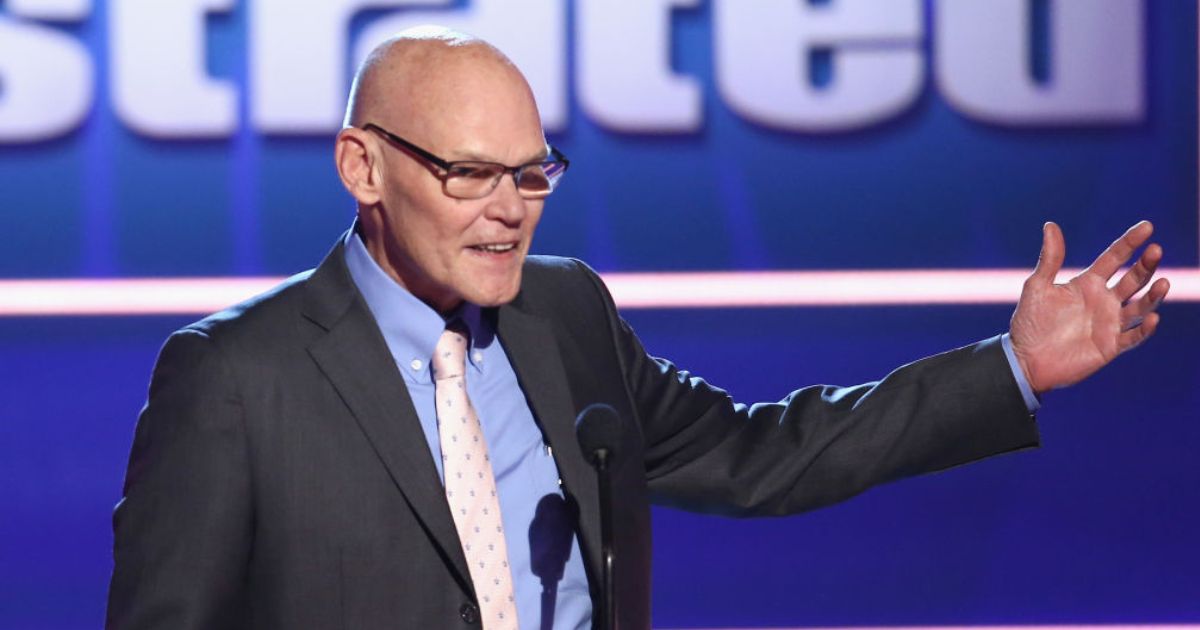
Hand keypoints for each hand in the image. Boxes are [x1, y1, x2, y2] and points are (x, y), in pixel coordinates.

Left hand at [1009, 221, 1169, 392]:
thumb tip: (1050, 225)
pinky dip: (1145, 328)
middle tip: (1155, 251)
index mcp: (1088, 283)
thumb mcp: (1037, 287)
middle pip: (1133, 279)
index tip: (1147, 227)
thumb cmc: (1029, 323)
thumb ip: (1050, 259)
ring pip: (1140, 306)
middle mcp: (1104, 300)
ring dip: (1153, 295)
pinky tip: (1152, 318)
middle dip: (1146, 265)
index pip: (1114, 258)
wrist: (1024, 359)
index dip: (1130, 242)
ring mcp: (1110, 323)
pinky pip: (1134, 336)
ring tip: (1162, 282)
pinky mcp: (1111, 346)